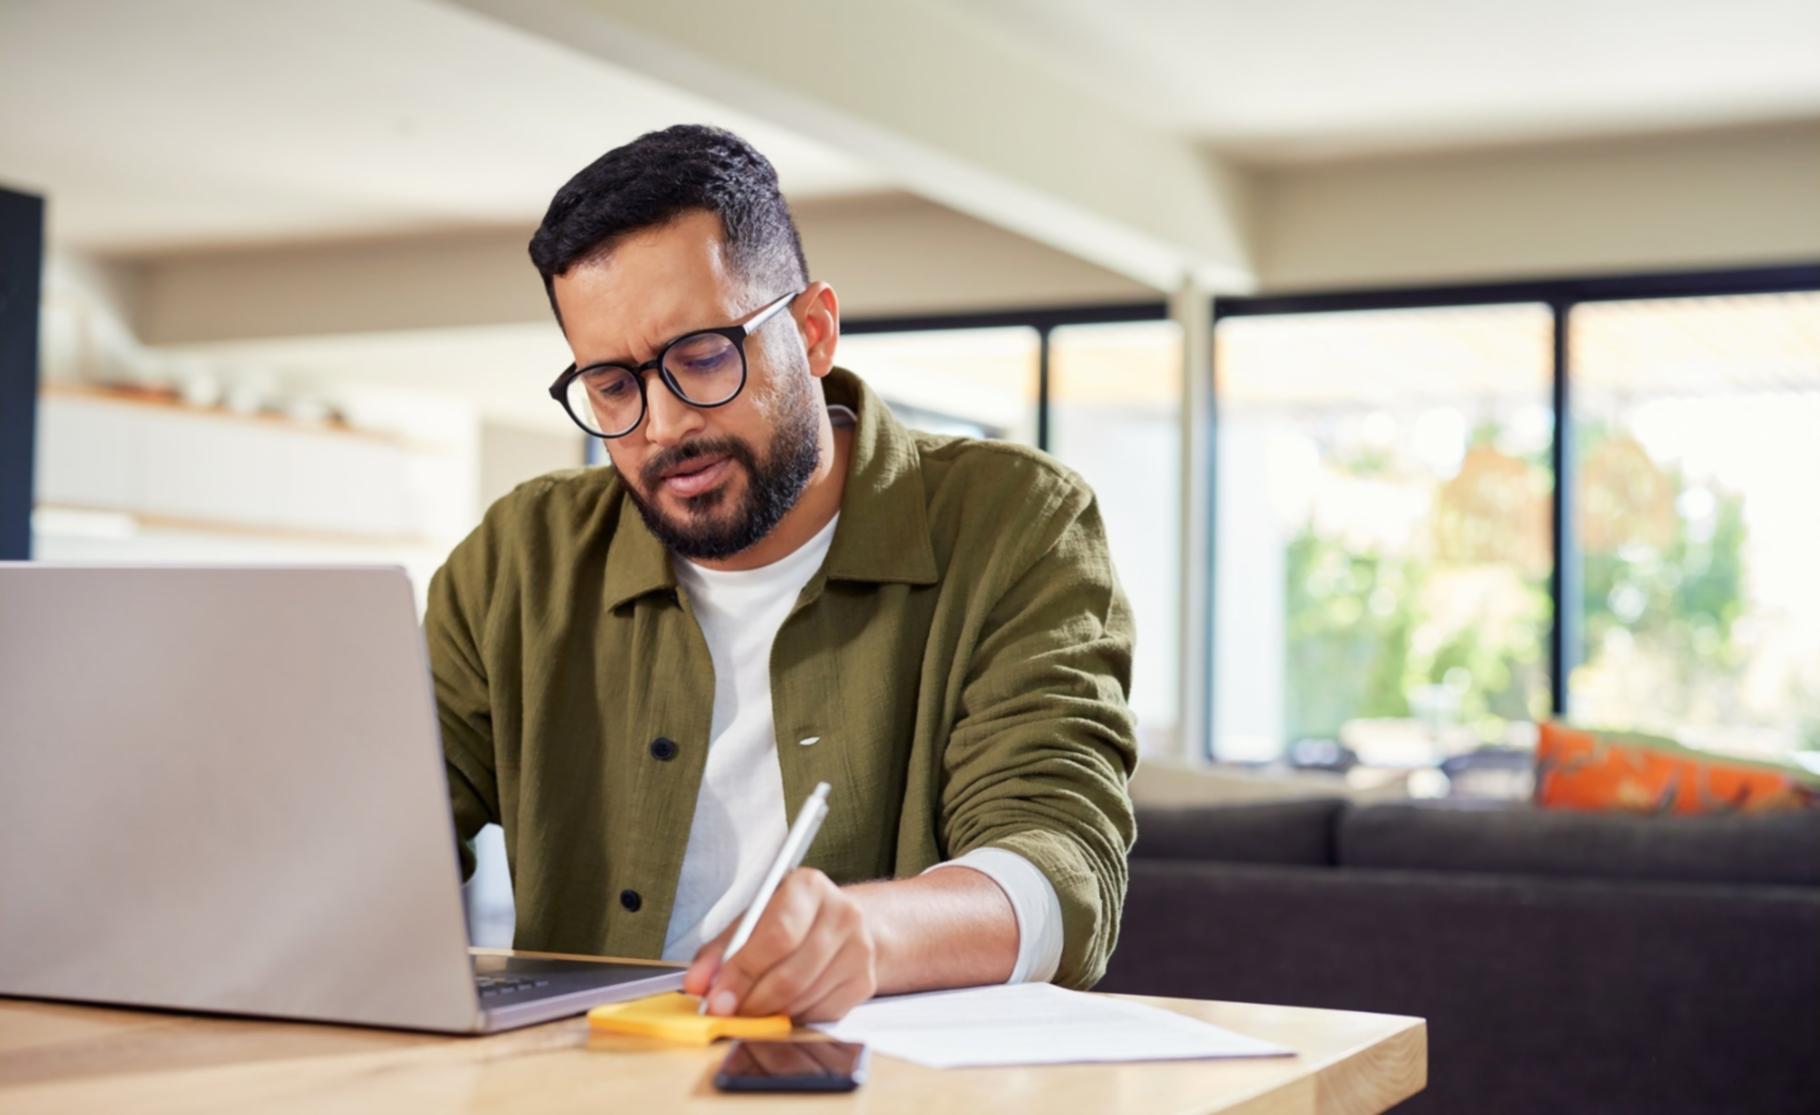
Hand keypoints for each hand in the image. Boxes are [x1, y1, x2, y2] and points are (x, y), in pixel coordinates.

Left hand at [682, 867, 878, 1022]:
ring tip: (752, 1007)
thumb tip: (698, 985)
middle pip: (791, 974)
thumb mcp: (750, 922)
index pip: (776, 935)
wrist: (839, 925)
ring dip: (770, 1013)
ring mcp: (860, 949)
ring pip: (803, 999)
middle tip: (728, 1013)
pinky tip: (783, 1005)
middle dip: (752, 1001)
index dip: (743, 972)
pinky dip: (794, 1017)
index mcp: (809, 886)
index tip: (716, 998)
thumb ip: (720, 951)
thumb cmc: (787, 921)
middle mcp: (842, 913)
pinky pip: (820, 1014)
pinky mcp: (865, 981)